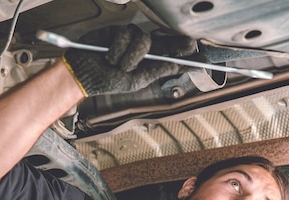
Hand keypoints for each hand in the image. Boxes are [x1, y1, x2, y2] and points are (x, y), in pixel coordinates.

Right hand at [62, 24, 195, 95]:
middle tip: (190, 45)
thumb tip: (176, 64)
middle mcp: (145, 48)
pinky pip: (126, 35)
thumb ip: (156, 71)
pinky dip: (117, 49)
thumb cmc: (109, 80)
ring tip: (118, 65)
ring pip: (144, 40)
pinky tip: (109, 56)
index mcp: (151, 62)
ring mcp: (133, 37)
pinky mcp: (119, 29)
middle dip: (179, 43)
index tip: (204, 58)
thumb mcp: (136, 80)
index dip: (187, 56)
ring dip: (131, 57)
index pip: (172, 56)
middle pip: (167, 40)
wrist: (84, 73)